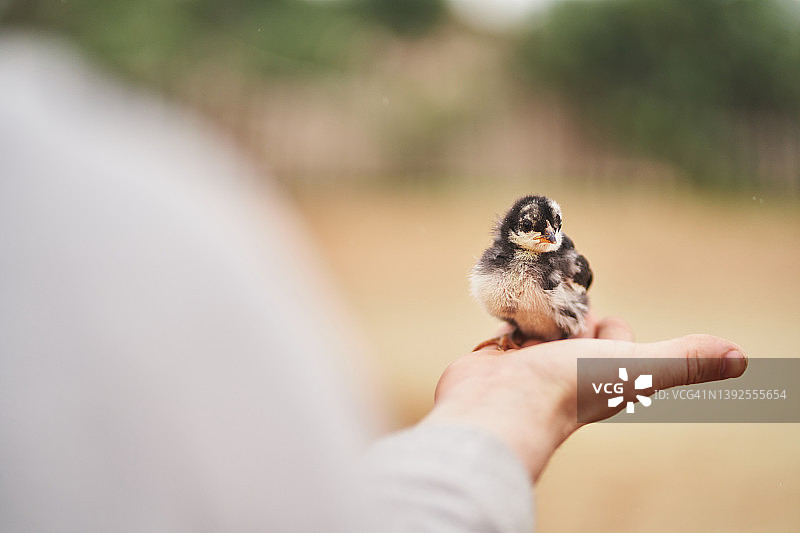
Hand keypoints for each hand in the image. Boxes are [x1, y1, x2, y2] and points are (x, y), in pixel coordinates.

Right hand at [422, 313, 746, 480]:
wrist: (499, 405)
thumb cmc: (568, 388)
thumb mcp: (636, 366)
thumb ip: (683, 359)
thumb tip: (740, 357)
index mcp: (602, 372)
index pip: (615, 336)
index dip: (612, 325)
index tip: (598, 313)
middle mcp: (567, 370)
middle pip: (576, 328)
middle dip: (571, 310)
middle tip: (561, 294)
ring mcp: (529, 366)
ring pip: (540, 327)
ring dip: (538, 311)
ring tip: (533, 295)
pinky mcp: (496, 360)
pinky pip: (506, 331)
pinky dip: (508, 320)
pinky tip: (506, 312)